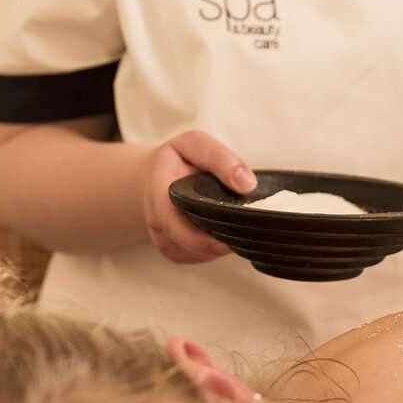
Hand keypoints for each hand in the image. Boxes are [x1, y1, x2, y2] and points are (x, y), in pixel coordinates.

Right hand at [143, 130, 255, 262]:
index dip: (207, 239)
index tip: (233, 239)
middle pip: (194, 247)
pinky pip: (201, 258)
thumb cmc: (177, 160)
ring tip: (228, 218)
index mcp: (160, 197)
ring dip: (221, 242)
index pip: (180, 226)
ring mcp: (165, 241)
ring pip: (202, 254)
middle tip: (246, 229)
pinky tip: (218, 227)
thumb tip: (247, 184)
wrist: (155, 177)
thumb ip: (219, 157)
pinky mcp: (175, 252)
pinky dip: (215, 247)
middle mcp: (158, 224)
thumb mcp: (195, 144)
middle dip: (223, 242)